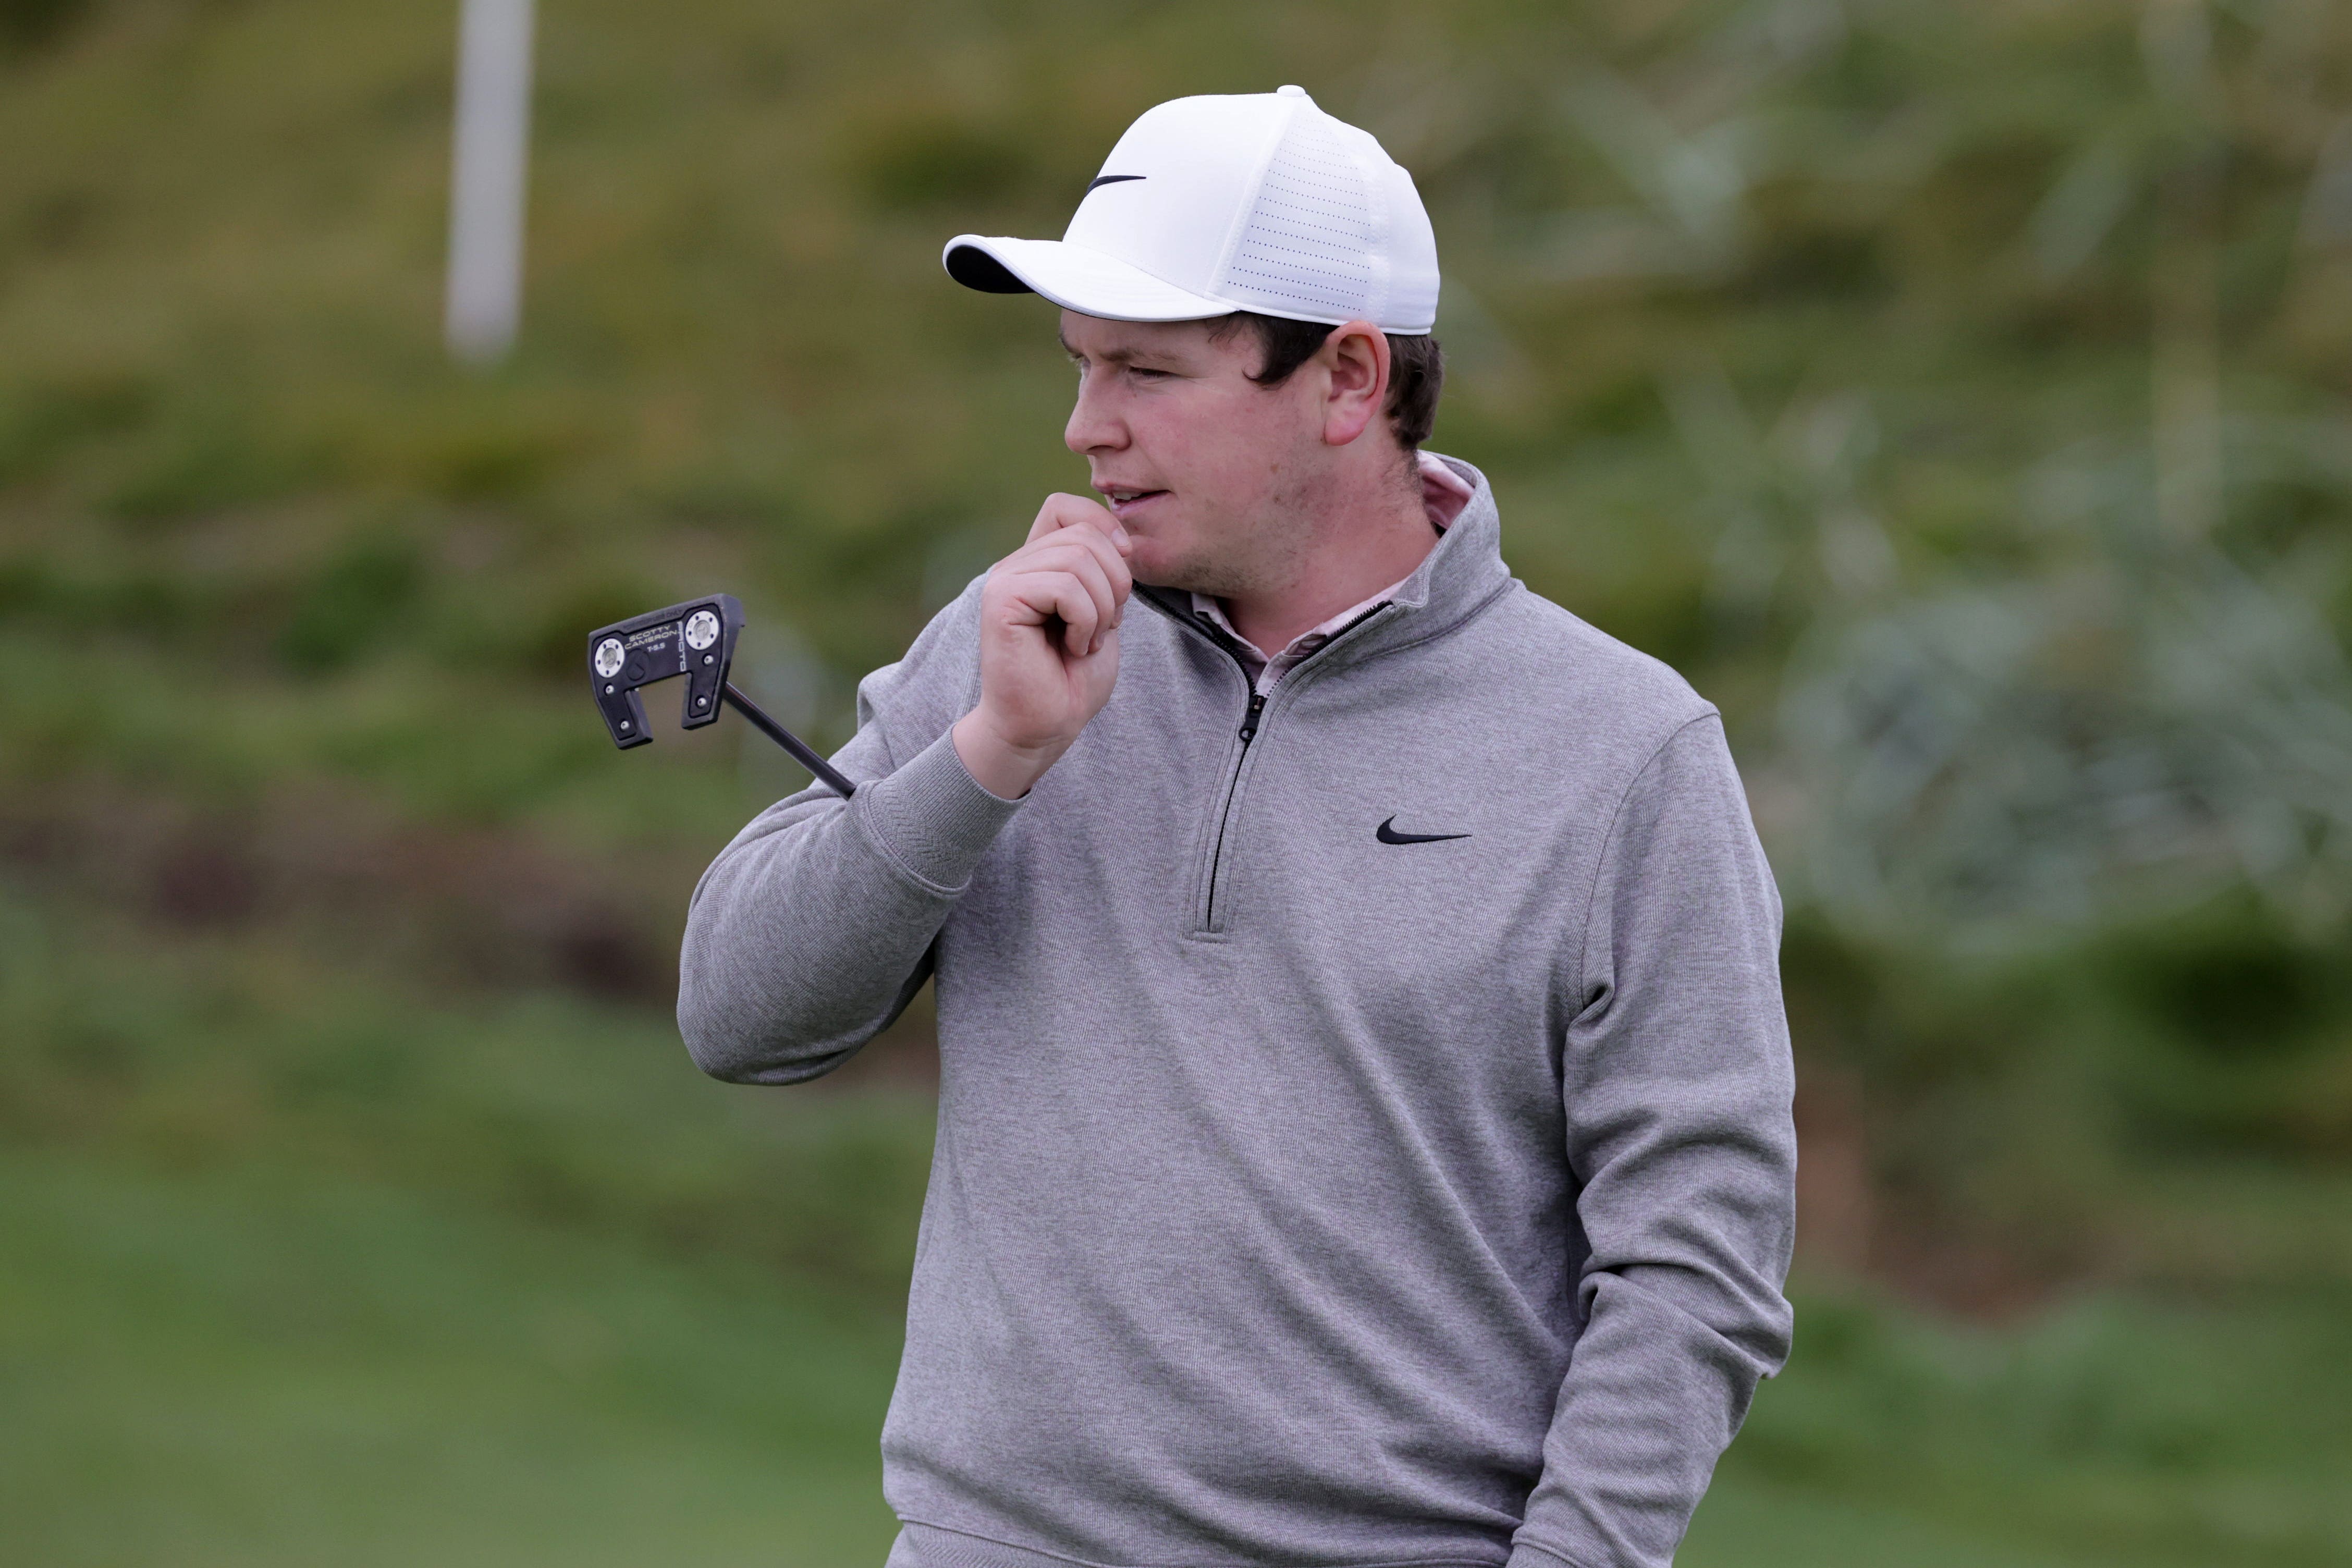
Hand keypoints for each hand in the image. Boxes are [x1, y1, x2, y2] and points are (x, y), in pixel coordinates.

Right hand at [952, 494, 1133, 798]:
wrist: (1044, 726)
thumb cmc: (1073, 678)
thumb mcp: (1103, 612)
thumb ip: (1103, 570)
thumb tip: (1122, 535)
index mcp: (1037, 562)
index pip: (1064, 507)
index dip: (1102, 527)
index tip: (1119, 569)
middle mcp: (1016, 564)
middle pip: (1085, 535)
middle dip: (1114, 584)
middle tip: (1102, 628)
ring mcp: (1005, 579)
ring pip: (1079, 559)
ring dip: (1101, 609)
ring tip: (1085, 642)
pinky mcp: (1000, 600)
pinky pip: (1065, 587)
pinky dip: (1085, 623)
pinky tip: (1072, 648)